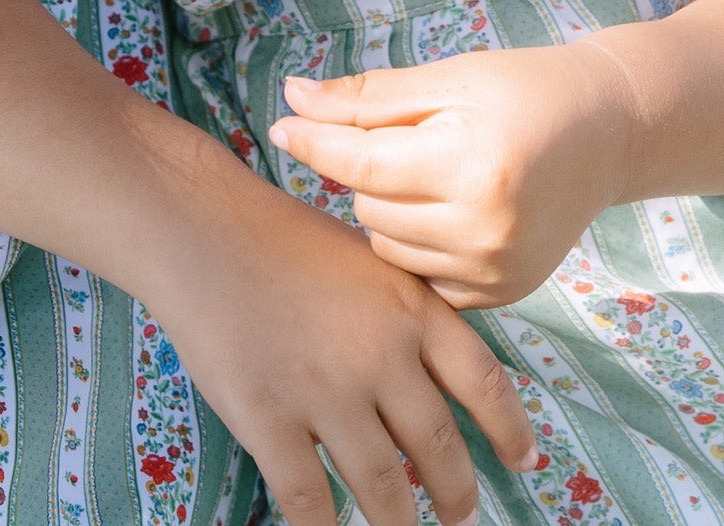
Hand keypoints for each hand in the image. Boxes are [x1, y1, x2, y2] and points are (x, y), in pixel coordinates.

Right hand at [143, 138, 537, 525]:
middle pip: (438, 446)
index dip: (510, 430)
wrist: (199, 226)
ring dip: (400, 521)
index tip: (525, 463)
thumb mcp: (363, 257)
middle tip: (463, 515)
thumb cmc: (277, 235)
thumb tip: (439, 376)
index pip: (483, 381)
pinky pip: (310, 500)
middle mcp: (380, 354)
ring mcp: (326, 391)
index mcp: (409, 306)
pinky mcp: (270, 419)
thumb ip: (403, 314)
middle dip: (457, 492)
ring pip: (384, 487)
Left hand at [269, 44, 633, 309]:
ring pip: (388, 247)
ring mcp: (495, 271)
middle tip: (408, 139)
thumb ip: (368, 98)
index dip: (313, 143)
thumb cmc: (523, 90)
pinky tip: (440, 212)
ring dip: (388, 211)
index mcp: (470, 166)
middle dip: (370, 172)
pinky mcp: (503, 294)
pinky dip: (416, 246)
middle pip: (370, 208)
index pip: (361, 165)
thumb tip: (293, 97)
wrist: (607, 132)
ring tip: (427, 173)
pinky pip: (421, 278)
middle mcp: (484, 230)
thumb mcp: (447, 79)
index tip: (279, 126)